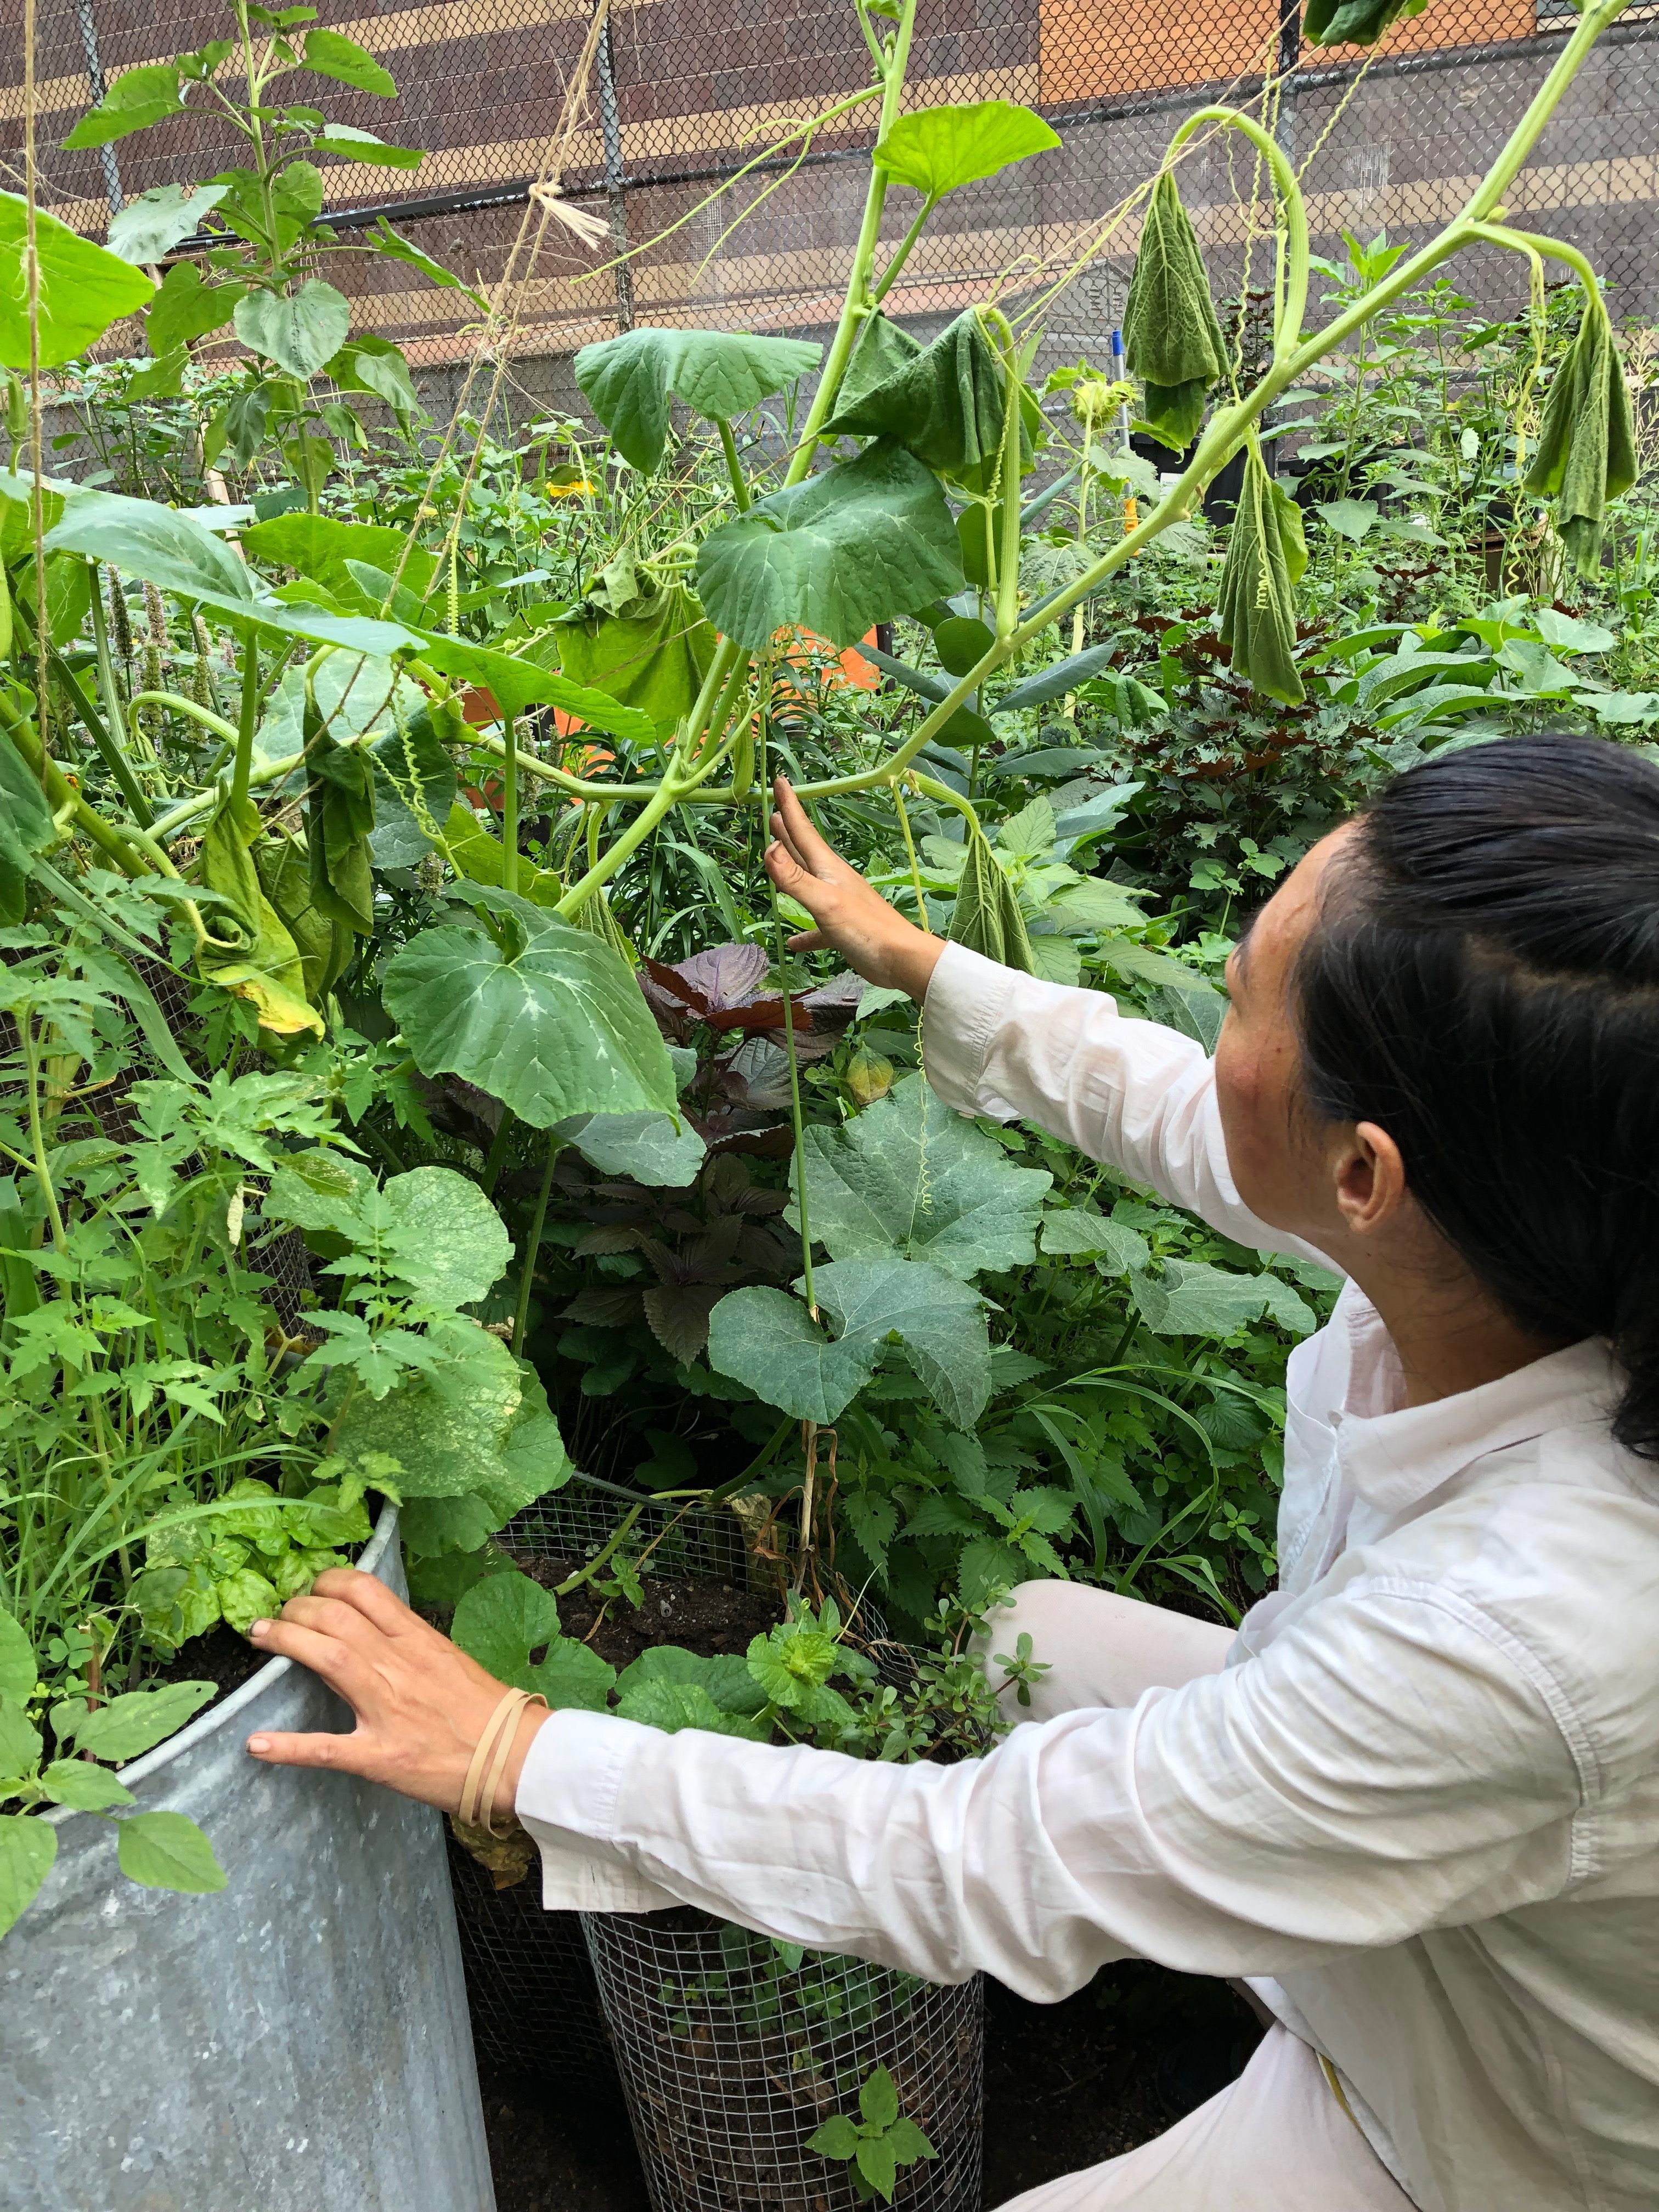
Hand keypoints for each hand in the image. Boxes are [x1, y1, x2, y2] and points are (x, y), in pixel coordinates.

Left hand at [244, 1569, 548, 1817]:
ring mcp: (388, 1709)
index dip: (326, 1582)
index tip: (309, 1590)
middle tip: (274, 1617)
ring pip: (328, 1658)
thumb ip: (406, 1646)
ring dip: (285, 1642)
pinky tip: (257, 1745)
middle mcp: (399, 1665)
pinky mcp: (381, 1757)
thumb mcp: (447, 1661)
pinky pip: (327, 1749)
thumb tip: (366, 1634)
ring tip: (259, 1638)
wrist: (517, 1758)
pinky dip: (288, 1748)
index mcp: (417, 1640)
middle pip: (335, 1616)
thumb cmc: (485, 1710)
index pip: (363, 1590)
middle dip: (296, 1609)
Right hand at [765, 774, 944, 1000]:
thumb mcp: (825, 901)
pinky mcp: (843, 929)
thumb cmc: (865, 928)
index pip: (804, 832)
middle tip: (775, 812)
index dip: (790, 807)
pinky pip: (817, 927)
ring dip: (793, 871)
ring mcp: (839, 904)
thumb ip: (796, 878)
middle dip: (789, 831)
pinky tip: (794, 942)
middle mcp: (834, 881)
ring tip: (779, 860)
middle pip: (805, 851)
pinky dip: (804, 932)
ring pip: (810, 883)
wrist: (901, 959)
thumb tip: (769, 847)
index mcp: (829, 869)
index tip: (780, 781)